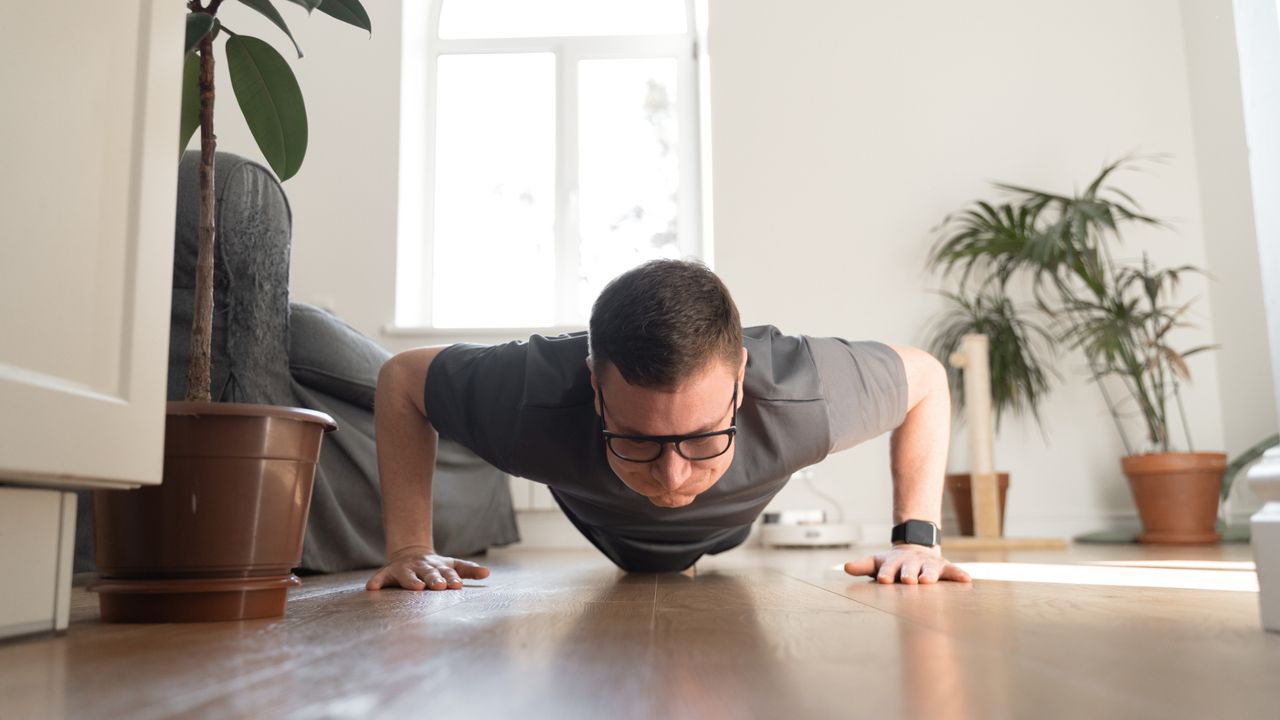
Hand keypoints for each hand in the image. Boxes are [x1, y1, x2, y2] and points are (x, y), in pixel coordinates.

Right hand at [365, 545, 490, 590]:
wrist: (409, 553)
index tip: (456, 586)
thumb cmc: (435, 566)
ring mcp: (405, 569)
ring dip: (411, 581)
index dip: (452, 579)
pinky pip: (381, 578)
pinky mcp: (389, 573)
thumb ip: (468, 570)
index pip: (448, 573)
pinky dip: (377, 582)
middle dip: (435, 580)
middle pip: (430, 574)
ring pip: (408, 576)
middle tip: (440, 587)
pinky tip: (372, 588)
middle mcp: (422, 567)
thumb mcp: (452, 565)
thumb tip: (488, 573)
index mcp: (439, 567)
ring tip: (416, 588)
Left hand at [843, 544, 970, 584]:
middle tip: (908, 580)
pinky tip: (966, 580)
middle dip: (908, 574)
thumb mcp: (877, 562)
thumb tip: (846, 567)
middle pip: (909, 569)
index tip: (884, 580)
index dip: (886, 574)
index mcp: (894, 563)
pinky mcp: (943, 568)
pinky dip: (959, 575)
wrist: (915, 549)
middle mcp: (912, 563)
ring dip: (929, 575)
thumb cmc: (893, 563)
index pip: (889, 568)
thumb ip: (862, 566)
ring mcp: (928, 565)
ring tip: (928, 581)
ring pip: (929, 570)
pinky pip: (952, 572)